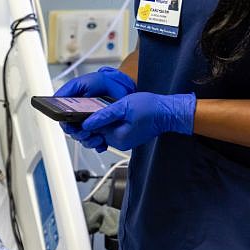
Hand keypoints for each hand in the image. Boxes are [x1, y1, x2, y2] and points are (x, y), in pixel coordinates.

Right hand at [54, 67, 135, 148]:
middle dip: (78, 134)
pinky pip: (97, 144)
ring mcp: (92, 125)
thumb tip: (57, 97)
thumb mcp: (84, 82)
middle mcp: (81, 118)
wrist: (121, 87)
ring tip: (97, 136)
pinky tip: (103, 142)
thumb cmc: (103, 83)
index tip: (70, 125)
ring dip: (88, 141)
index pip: (64, 121)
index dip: (65, 125)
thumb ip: (70, 88)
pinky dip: (99, 145)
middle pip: (73, 132)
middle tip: (85, 131)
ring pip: (84, 140)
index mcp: (74, 108)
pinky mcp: (103, 132)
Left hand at [81, 92, 195, 150]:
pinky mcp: (128, 137)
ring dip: (101, 122)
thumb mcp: (123, 106)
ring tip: (102, 109)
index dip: (86, 120)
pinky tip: (112, 114)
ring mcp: (124, 141)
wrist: (167, 113)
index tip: (82, 110)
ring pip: (104, 132)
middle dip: (92, 122)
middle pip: (97, 134)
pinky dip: (109, 124)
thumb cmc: (150, 108)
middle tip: (91, 108)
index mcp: (117, 137)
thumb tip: (86, 123)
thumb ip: (104, 115)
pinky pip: (112, 132)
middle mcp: (119, 143)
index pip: (93, 131)